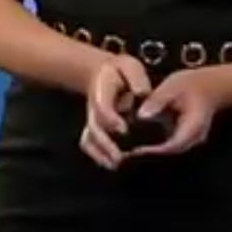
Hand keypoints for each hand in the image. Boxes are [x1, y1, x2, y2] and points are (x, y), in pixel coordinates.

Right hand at [78, 54, 151, 170]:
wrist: (100, 73)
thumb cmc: (119, 71)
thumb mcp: (129, 66)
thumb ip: (136, 78)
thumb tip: (142, 94)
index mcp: (102, 91)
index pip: (102, 106)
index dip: (110, 118)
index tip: (123, 130)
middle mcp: (94, 108)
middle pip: (94, 127)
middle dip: (105, 143)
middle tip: (120, 157)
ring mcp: (93, 120)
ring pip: (89, 138)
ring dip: (100, 153)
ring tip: (115, 165)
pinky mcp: (95, 128)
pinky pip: (90, 144)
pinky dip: (97, 156)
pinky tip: (110, 165)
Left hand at [126, 67, 222, 157]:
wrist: (211, 86)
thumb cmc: (192, 84)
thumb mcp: (172, 86)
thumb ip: (157, 100)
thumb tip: (141, 115)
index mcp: (193, 127)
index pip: (173, 145)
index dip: (153, 150)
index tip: (135, 149)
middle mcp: (194, 138)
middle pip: (170, 152)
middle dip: (150, 153)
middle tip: (127, 151)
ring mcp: (191, 140)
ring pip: (170, 150)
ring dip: (152, 150)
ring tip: (129, 147)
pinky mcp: (184, 137)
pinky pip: (170, 144)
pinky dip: (155, 144)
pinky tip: (139, 139)